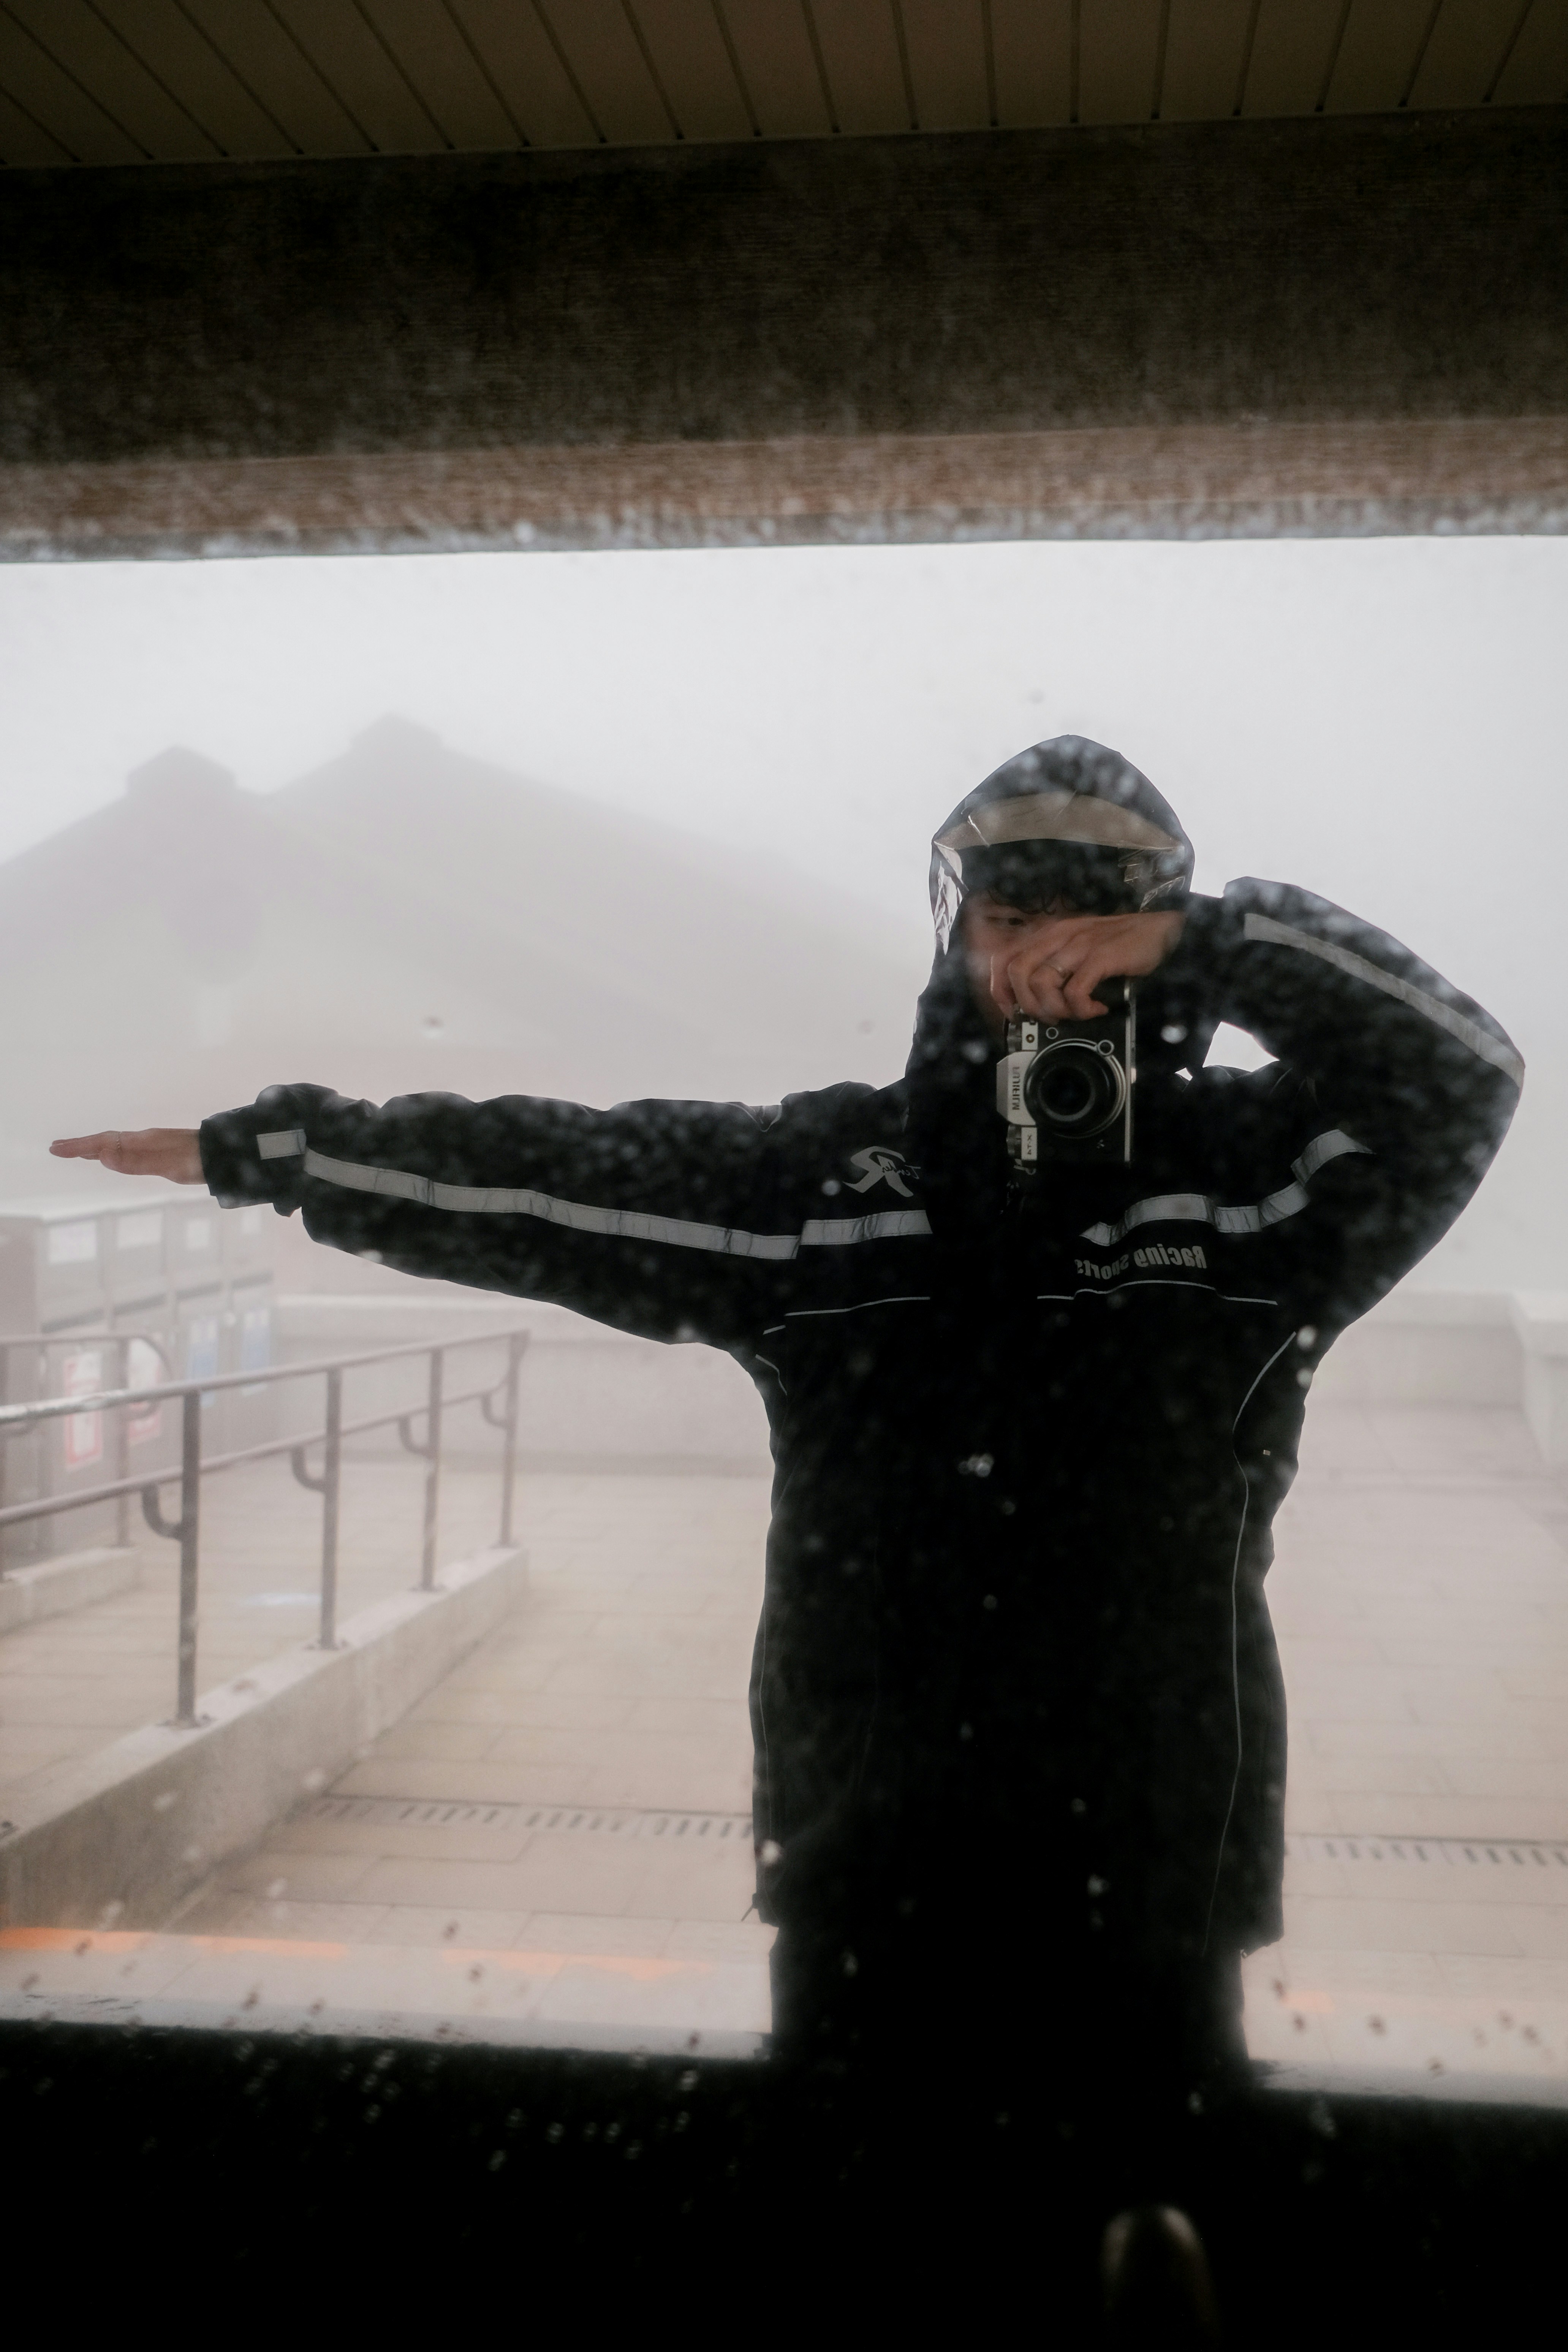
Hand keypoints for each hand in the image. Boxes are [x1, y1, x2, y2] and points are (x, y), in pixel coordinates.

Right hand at [50, 1129, 204, 1184]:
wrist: (225, 1154)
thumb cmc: (196, 1160)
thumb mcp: (166, 1164)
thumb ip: (136, 1161)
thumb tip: (102, 1156)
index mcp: (140, 1142)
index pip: (102, 1143)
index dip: (78, 1147)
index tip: (56, 1149)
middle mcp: (144, 1139)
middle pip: (105, 1140)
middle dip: (80, 1145)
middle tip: (56, 1147)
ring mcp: (153, 1144)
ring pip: (116, 1143)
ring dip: (94, 1147)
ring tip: (77, 1151)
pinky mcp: (161, 1150)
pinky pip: (128, 1148)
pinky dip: (112, 1150)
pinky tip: (114, 1155)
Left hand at [966, 904, 1185, 1025]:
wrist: (1162, 932)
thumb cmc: (1119, 945)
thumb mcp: (1078, 949)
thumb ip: (1055, 966)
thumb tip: (1034, 1001)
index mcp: (1049, 934)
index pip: (1004, 958)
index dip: (1000, 990)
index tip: (1014, 1012)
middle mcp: (1059, 935)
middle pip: (1016, 971)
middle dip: (1027, 1004)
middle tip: (1050, 1018)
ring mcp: (1079, 944)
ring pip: (1041, 982)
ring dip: (1054, 1008)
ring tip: (1075, 1014)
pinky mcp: (1101, 955)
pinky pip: (1075, 990)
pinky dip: (1081, 1008)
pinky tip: (1097, 1009)